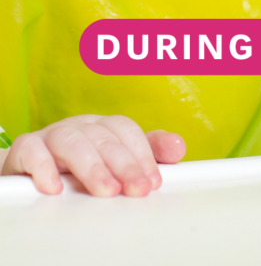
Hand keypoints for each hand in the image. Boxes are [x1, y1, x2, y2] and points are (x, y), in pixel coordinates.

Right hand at [0, 115, 185, 195]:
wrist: (31, 169)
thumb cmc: (78, 165)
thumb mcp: (114, 160)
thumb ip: (147, 153)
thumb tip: (178, 147)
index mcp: (103, 126)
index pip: (126, 130)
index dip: (142, 154)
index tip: (153, 182)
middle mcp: (80, 125)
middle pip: (105, 138)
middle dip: (124, 164)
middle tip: (137, 190)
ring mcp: (52, 135)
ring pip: (73, 141)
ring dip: (92, 166)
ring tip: (106, 190)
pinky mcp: (26, 149)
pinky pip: (33, 150)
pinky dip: (44, 167)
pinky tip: (55, 187)